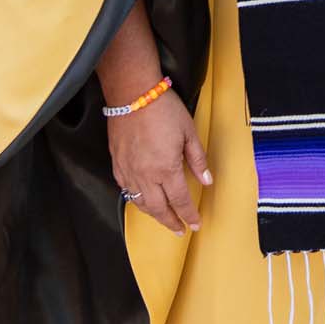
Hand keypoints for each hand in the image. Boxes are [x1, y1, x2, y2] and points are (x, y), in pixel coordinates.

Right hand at [107, 90, 212, 235]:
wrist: (133, 94)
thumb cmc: (163, 109)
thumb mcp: (189, 132)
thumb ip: (198, 159)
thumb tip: (207, 180)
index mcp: (166, 168)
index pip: (180, 200)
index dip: (188, 215)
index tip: (194, 224)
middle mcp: (146, 175)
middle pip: (159, 208)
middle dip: (170, 222)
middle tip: (179, 229)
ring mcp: (129, 171)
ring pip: (140, 203)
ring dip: (153, 214)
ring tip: (163, 218)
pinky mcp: (117, 164)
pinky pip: (125, 190)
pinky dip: (135, 199)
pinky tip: (141, 199)